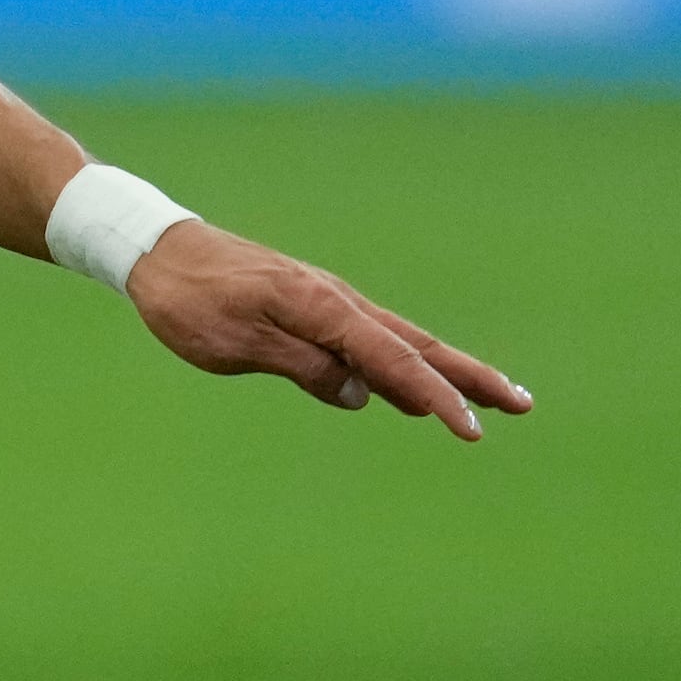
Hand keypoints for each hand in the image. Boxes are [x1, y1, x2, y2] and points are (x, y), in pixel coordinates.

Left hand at [124, 224, 529, 439]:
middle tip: (524, 405)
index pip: (393, 360)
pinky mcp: (313, 306)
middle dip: (470, 377)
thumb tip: (363, 395)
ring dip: (447, 368)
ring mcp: (328, 301)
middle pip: (417, 344)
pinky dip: (404, 361)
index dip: (436, 397)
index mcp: (321, 307)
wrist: (156, 249)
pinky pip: (372, 338)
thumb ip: (301, 366)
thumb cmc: (188, 300)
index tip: (472, 432)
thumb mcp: (234, 344)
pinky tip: (412, 387)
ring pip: (401, 339)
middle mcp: (336, 300)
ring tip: (493, 396)